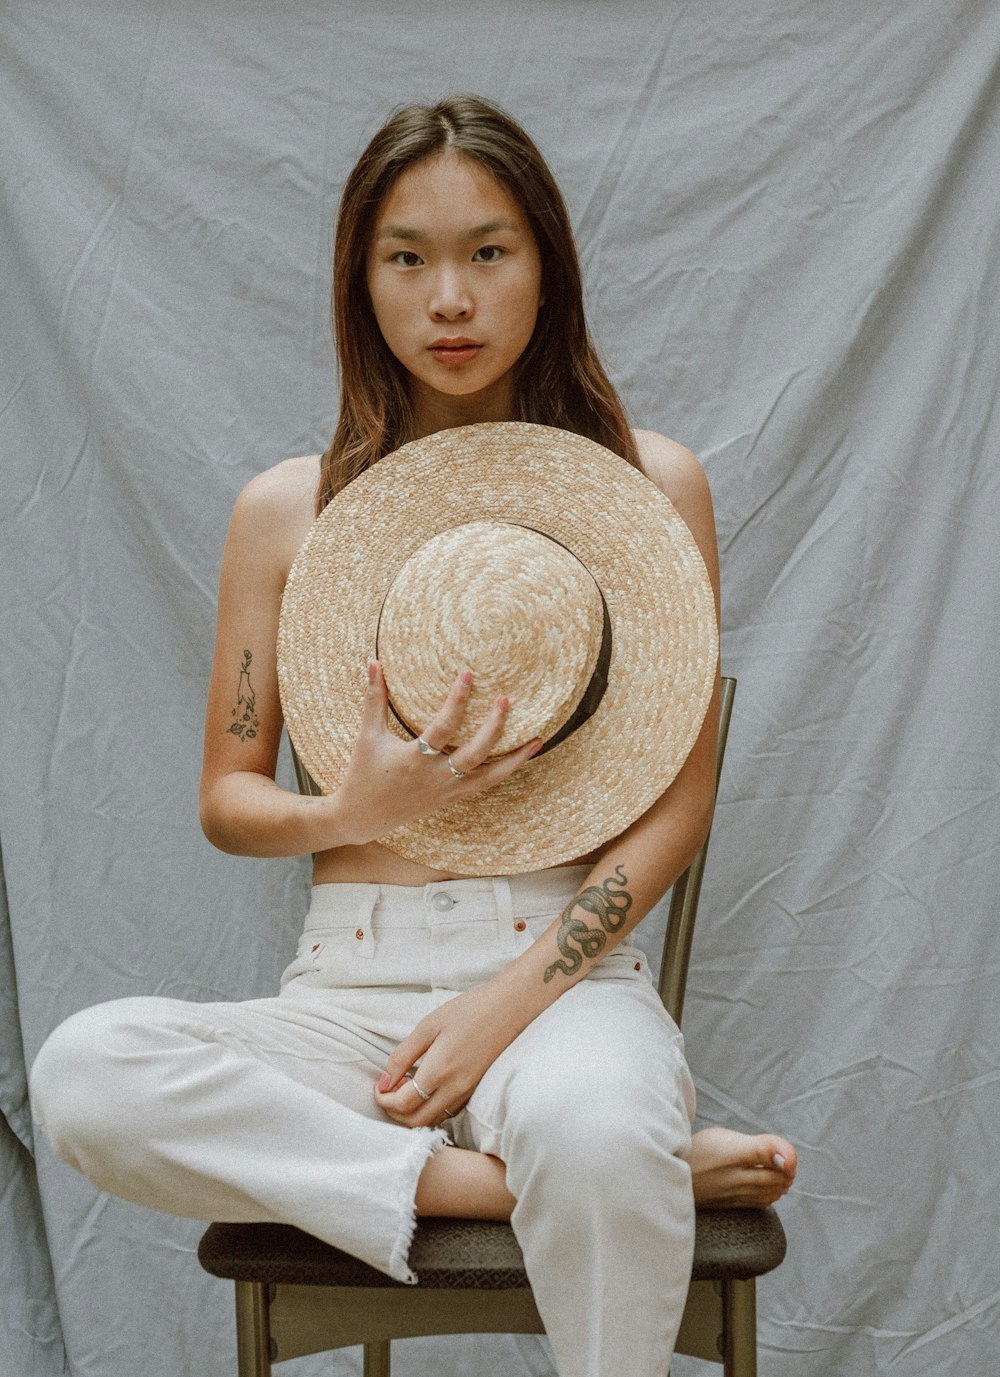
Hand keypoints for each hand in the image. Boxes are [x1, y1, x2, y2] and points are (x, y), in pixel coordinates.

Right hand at [335, 662, 540, 846]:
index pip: (443, 727)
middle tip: (505, 699)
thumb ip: (374, 698)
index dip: (457, 700)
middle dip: (494, 727)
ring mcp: (446, 791)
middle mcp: (435, 777)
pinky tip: (521, 758)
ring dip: (515, 759)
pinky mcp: (452, 799)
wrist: (362, 817)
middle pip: (474, 754)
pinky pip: (485, 786)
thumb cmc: (363, 773)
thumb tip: (375, 661)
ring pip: (489, 777)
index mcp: (414, 759)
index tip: (469, 674)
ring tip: (538, 740)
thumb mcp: (367, 735)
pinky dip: (505, 772)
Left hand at [374, 982, 524, 1127]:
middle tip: (387, 1093)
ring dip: (412, 1114)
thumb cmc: (469, 1011)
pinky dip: (431, 1109)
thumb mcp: (428, 1026)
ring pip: (433, 1121)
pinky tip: (426, 1089)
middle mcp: (455, 1089)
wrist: (509, 1008)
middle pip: (416, 1122)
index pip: (403, 1104)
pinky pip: (448, 1113)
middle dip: (395, 1113)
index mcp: (440, 1072)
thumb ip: (403, 1056)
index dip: (384, 1100)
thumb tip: (384, 1082)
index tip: (378, 1088)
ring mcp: (468, 1093)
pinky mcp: (476, 1091)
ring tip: (405, 1089)